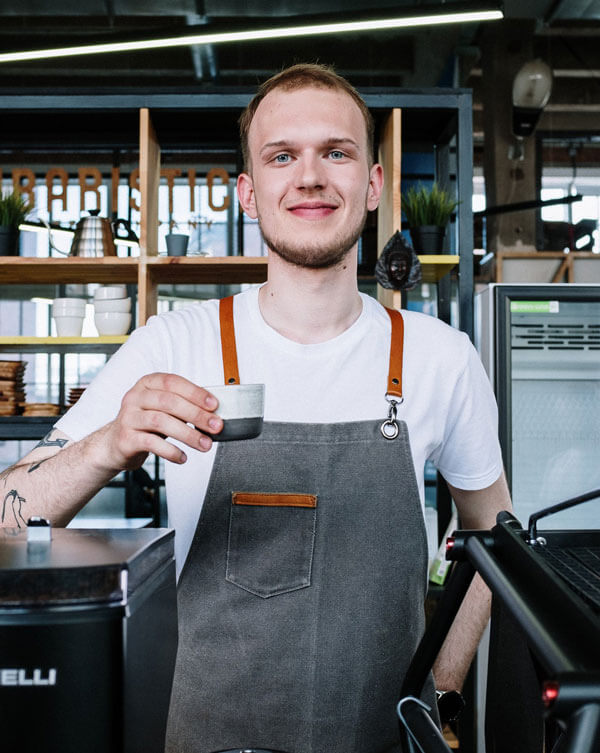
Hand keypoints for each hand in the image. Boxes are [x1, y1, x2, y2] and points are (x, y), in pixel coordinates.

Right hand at [99, 373, 222, 470]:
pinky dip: (171, 451)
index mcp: (147, 384)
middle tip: (215, 426)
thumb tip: (212, 414)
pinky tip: (182, 457)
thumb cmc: (145, 423)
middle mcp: (135, 397)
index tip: (214, 405)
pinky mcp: (126, 438)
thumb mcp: (162, 409)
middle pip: (169, 402)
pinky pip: (151, 443)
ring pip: (161, 422)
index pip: (172, 382)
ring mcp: (128, 417)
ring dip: (188, 434)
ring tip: (204, 444)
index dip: (195, 392)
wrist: (115, 444)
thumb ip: (183, 406)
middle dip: (196, 414)